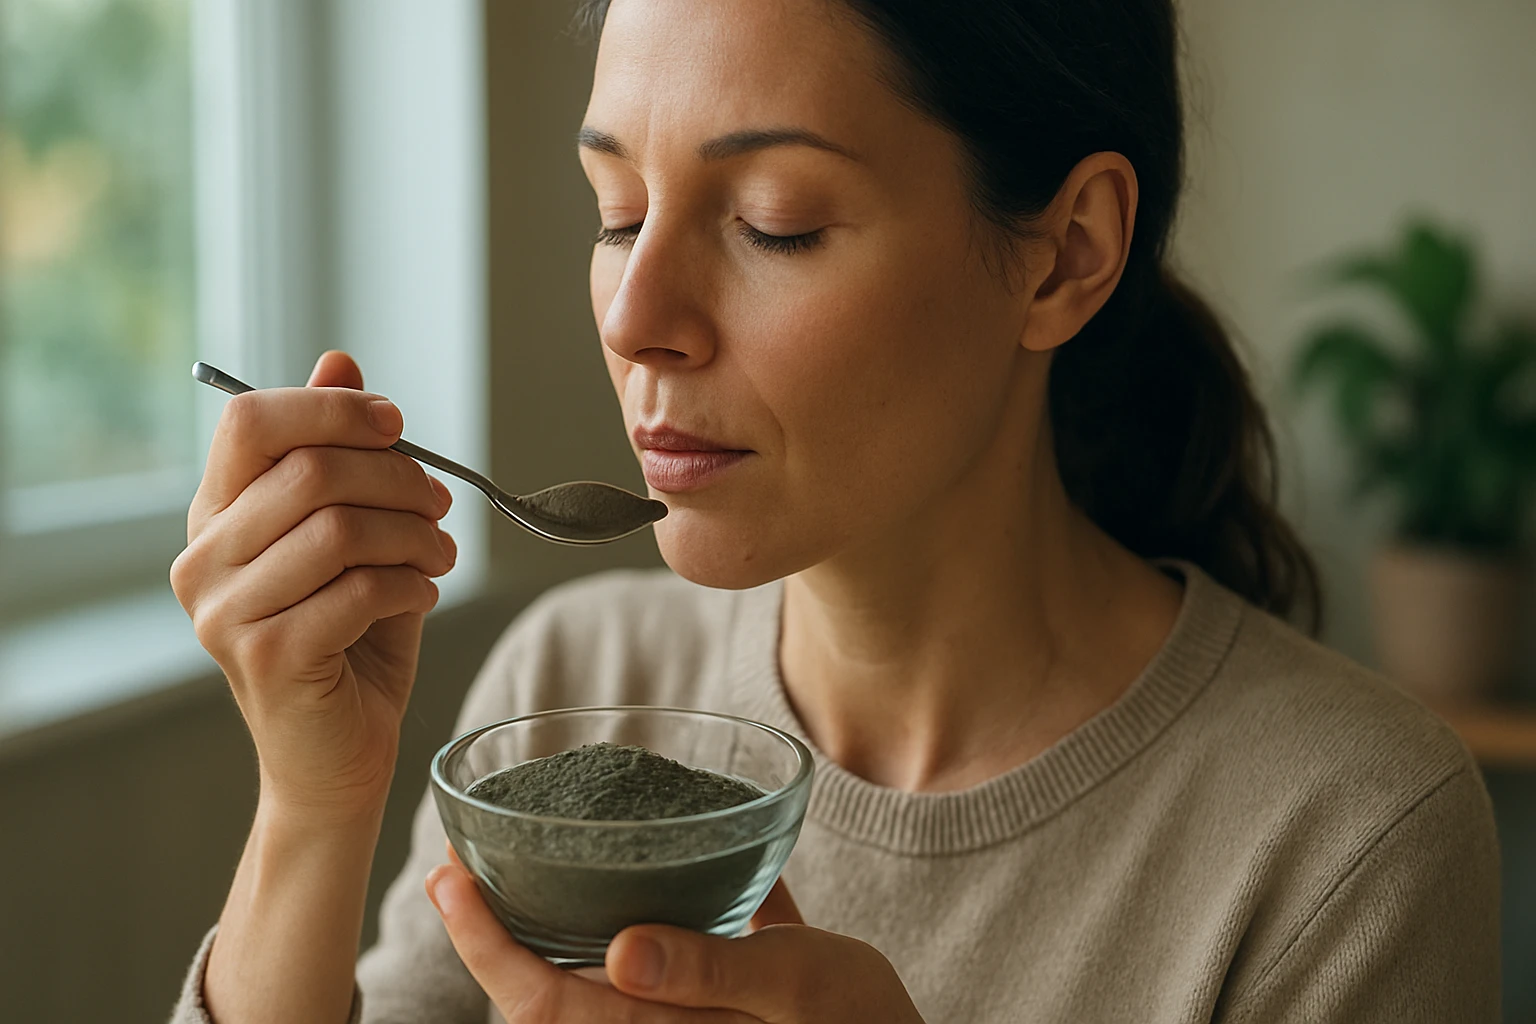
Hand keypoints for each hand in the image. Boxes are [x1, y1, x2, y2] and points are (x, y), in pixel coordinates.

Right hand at [170, 351, 454, 823]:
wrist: (336, 756)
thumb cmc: (347, 639)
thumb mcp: (349, 535)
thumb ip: (338, 453)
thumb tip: (339, 363)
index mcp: (216, 515)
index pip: (251, 420)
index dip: (334, 410)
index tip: (396, 425)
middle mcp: (204, 559)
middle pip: (310, 470)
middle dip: (399, 478)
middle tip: (440, 505)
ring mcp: (226, 612)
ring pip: (341, 529)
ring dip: (415, 535)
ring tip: (441, 555)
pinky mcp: (268, 657)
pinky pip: (360, 590)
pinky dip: (412, 585)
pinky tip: (423, 596)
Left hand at [426, 848, 926, 1022]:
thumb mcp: (800, 987)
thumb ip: (715, 972)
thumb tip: (623, 951)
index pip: (543, 1002)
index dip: (487, 946)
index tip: (449, 881)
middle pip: (542, 995)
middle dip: (489, 936)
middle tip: (453, 867)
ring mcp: (671, 1017)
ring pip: (577, 982)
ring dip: (532, 931)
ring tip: (504, 868)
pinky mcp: (698, 996)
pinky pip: (631, 967)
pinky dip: (595, 928)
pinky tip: (599, 872)